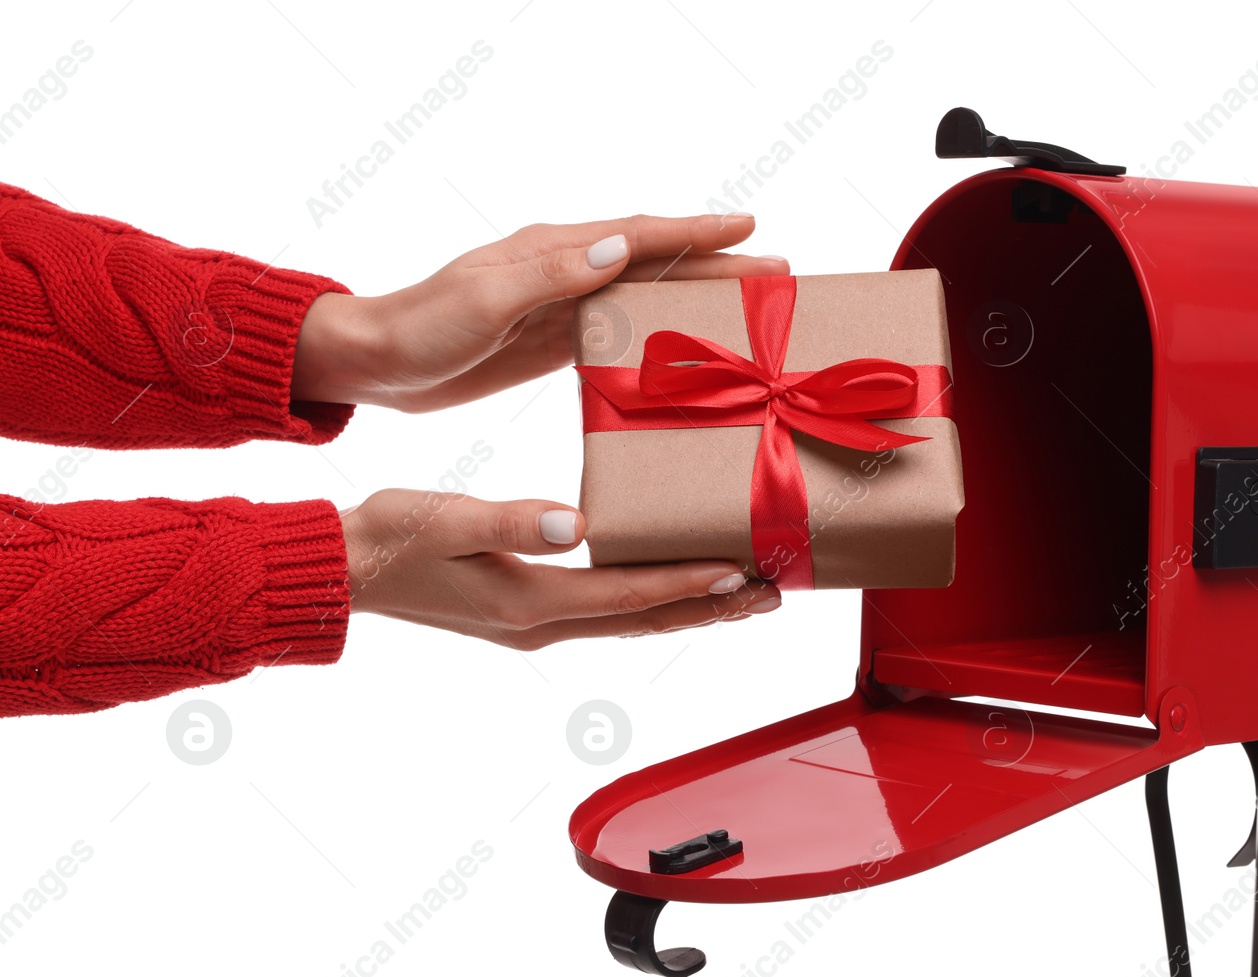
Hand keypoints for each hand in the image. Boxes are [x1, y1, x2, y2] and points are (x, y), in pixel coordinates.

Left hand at [292, 213, 786, 412]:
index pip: (639, 235)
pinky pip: (619, 333)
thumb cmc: (423, 328)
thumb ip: (550, 276)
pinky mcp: (551, 341)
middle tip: (776, 272)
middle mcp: (564, 269)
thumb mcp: (484, 301)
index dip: (696, 233)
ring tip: (748, 308)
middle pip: (656, 263)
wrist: (377, 362)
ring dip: (695, 300)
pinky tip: (685, 350)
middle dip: (716, 265)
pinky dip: (658, 336)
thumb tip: (618, 248)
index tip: (749, 229)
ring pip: (645, 297)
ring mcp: (560, 305)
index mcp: (552, 251)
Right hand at [340, 489, 779, 648]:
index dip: (687, 584)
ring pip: (633, 619)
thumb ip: (510, 521)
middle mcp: (544, 624)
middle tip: (772, 594)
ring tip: (744, 591)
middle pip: (647, 620)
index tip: (739, 572)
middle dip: (713, 608)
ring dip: (691, 608)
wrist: (345, 570)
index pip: (629, 596)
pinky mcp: (529, 611)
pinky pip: (610, 610)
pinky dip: (653, 599)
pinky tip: (673, 582)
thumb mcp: (445, 519)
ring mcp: (538, 624)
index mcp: (530, 602)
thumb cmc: (391, 537)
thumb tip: (572, 524)